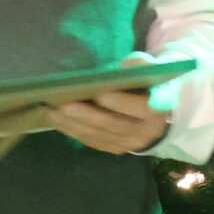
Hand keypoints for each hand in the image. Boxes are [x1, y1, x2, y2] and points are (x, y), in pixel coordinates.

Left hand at [45, 53, 174, 154]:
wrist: (162, 109)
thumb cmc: (153, 82)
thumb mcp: (155, 69)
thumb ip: (142, 65)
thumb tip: (121, 67)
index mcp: (159, 109)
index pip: (142, 108)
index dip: (122, 103)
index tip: (100, 93)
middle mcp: (146, 131)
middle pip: (114, 125)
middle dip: (87, 115)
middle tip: (63, 104)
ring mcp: (130, 143)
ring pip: (100, 135)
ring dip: (74, 125)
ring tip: (52, 112)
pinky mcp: (117, 148)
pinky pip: (94, 142)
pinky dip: (75, 132)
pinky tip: (58, 122)